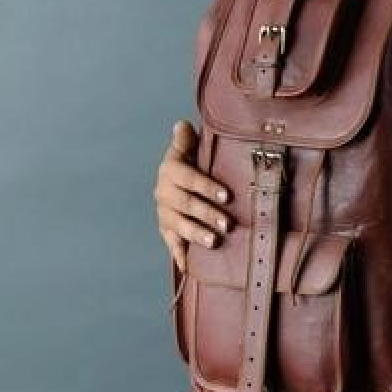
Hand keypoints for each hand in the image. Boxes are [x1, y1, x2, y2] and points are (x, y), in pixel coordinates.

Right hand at [154, 119, 233, 272]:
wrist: (177, 177)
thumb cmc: (192, 160)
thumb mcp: (188, 146)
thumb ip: (186, 138)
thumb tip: (182, 124)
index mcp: (171, 170)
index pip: (189, 179)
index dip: (207, 187)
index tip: (226, 196)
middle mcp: (164, 192)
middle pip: (186, 205)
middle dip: (207, 215)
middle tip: (227, 224)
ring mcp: (164, 213)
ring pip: (179, 225)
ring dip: (196, 234)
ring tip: (214, 242)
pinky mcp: (166, 230)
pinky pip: (172, 244)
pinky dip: (179, 256)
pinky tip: (189, 267)